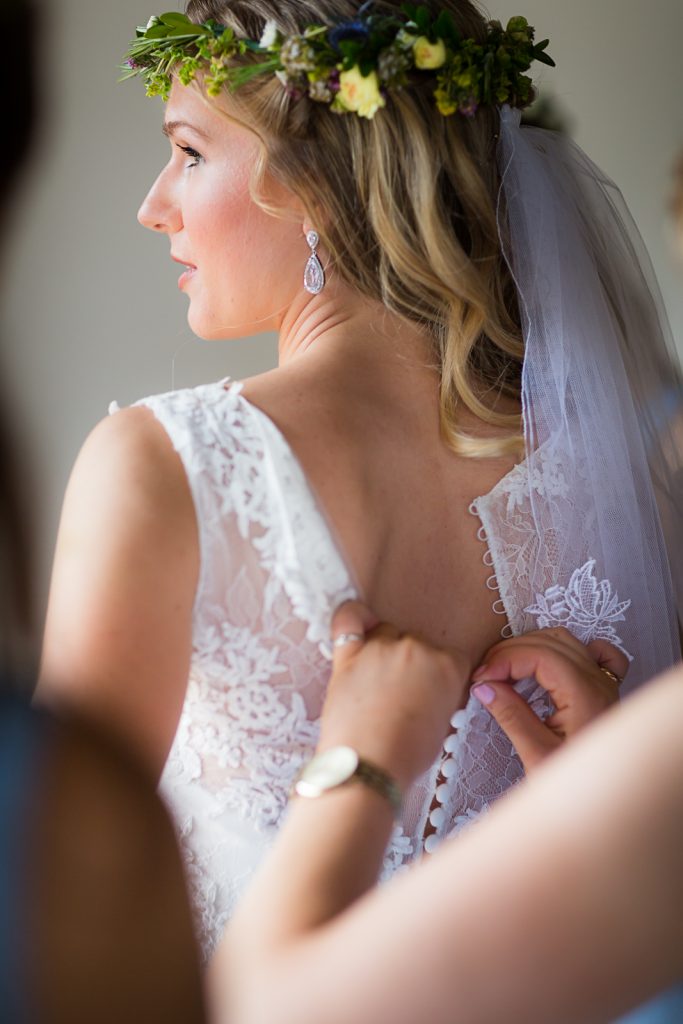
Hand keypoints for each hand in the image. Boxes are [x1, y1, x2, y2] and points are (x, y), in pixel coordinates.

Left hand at [319, 602, 470, 790]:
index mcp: (448, 667)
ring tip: (375, 682)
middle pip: (417, 641)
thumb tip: (428, 686)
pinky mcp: (349, 655)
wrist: (368, 766)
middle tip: (399, 693)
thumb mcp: (442, 724)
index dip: (438, 674)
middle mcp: (418, 649)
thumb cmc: (405, 754)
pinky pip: (349, 619)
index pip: (451, 656)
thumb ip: (441, 694)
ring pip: (386, 631)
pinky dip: (353, 618)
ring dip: (383, 648)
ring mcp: (382, 648)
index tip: (429, 689)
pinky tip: (357, 627)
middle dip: (410, 663)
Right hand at [469, 627, 628, 772]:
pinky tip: (548, 662)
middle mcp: (599, 682)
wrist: (604, 801)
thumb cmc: (575, 785)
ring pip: (566, 642)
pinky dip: (565, 650)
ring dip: (531, 647)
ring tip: (504, 670)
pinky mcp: (603, 690)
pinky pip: (592, 653)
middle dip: (511, 652)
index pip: (540, 654)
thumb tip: (483, 686)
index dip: (505, 659)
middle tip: (485, 676)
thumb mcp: (536, 754)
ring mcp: (605, 683)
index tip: (480, 679)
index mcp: (585, 695)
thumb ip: (511, 715)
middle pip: (550, 642)